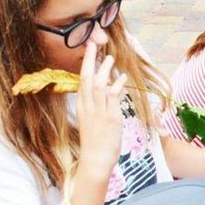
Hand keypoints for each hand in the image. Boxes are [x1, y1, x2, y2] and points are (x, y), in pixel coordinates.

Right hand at [76, 43, 126, 176]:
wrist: (95, 160)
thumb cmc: (95, 143)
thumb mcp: (92, 122)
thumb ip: (96, 107)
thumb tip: (104, 94)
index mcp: (82, 107)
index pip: (81, 81)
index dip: (85, 65)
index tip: (89, 52)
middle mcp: (88, 107)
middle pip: (86, 78)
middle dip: (90, 60)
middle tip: (94, 45)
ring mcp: (99, 112)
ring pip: (98, 85)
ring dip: (104, 70)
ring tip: (110, 58)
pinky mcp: (110, 118)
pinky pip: (112, 98)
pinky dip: (117, 86)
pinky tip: (122, 78)